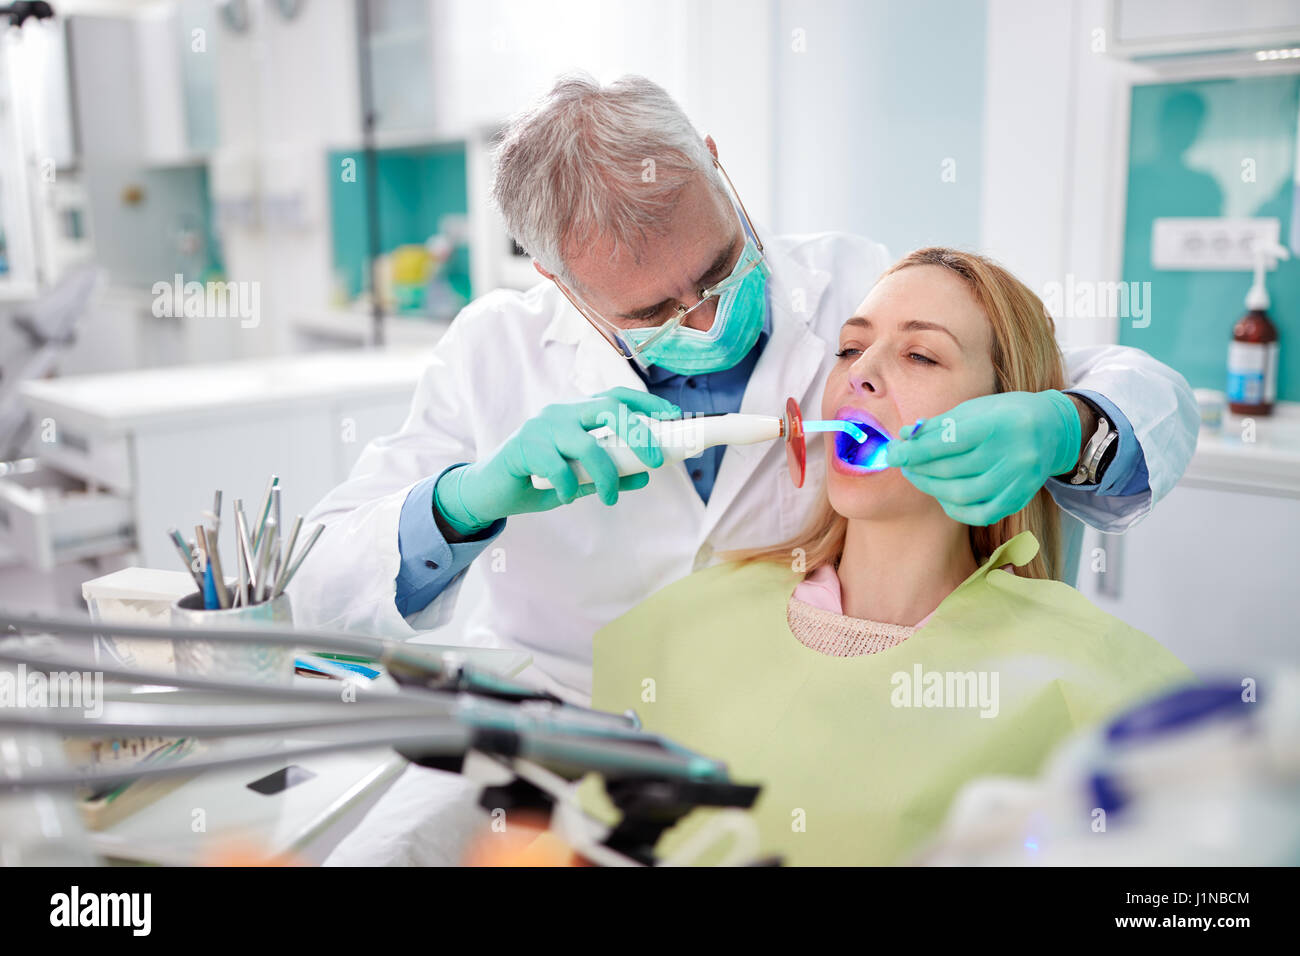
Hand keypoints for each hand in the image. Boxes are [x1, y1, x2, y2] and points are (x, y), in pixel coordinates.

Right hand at [434, 387, 678, 533]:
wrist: (489, 490)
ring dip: (606, 475)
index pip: (616, 397)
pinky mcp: (524, 447)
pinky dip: (568, 486)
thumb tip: (644, 475)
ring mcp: (541, 427)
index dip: (646, 403)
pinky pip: (558, 468)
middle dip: (639, 433)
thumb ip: (609, 474)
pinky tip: (565, 496)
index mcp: (576, 413)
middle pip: (609, 409)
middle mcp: (561, 413)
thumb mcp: (579, 478)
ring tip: (610, 499)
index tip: (673, 416)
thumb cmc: (536, 479)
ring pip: (587, 444)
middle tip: (656, 462)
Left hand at [885, 391, 1081, 524]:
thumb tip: (904, 438)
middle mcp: (1012, 453)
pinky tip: (943, 495)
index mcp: (998, 423)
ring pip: (962, 494)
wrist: (1053, 428)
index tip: (892, 452)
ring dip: (931, 488)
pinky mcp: (1021, 498)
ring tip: (919, 476)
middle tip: (903, 463)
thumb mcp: (973, 409)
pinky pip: (979, 514)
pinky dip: (954, 508)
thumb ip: (938, 425)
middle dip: (918, 468)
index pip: (947, 442)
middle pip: (951, 469)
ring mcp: (1019, 479)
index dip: (914, 450)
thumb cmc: (1004, 414)